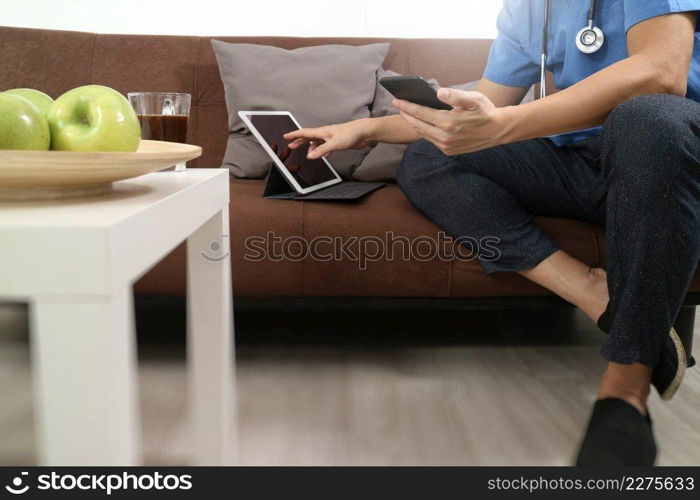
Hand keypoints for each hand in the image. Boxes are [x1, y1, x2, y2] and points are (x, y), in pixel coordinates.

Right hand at [283, 119, 371, 158]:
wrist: (364, 132)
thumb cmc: (350, 134)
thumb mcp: (334, 144)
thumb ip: (322, 150)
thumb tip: (310, 156)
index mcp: (322, 132)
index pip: (304, 132)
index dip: (294, 135)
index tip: (286, 136)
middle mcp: (325, 134)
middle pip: (309, 137)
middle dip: (300, 141)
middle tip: (291, 146)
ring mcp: (331, 137)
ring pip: (318, 143)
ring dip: (312, 148)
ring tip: (309, 155)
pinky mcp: (337, 142)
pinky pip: (326, 147)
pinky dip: (323, 151)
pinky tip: (325, 156)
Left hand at [394, 88, 510, 154]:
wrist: (497, 131)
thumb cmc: (485, 111)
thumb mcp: (474, 99)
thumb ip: (456, 95)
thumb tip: (439, 92)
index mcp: (448, 123)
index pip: (420, 113)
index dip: (406, 106)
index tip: (396, 99)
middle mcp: (444, 137)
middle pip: (417, 125)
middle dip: (406, 114)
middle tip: (397, 105)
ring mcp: (445, 146)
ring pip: (422, 133)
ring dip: (413, 123)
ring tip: (406, 113)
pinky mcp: (448, 151)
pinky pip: (431, 139)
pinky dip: (423, 130)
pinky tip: (420, 123)